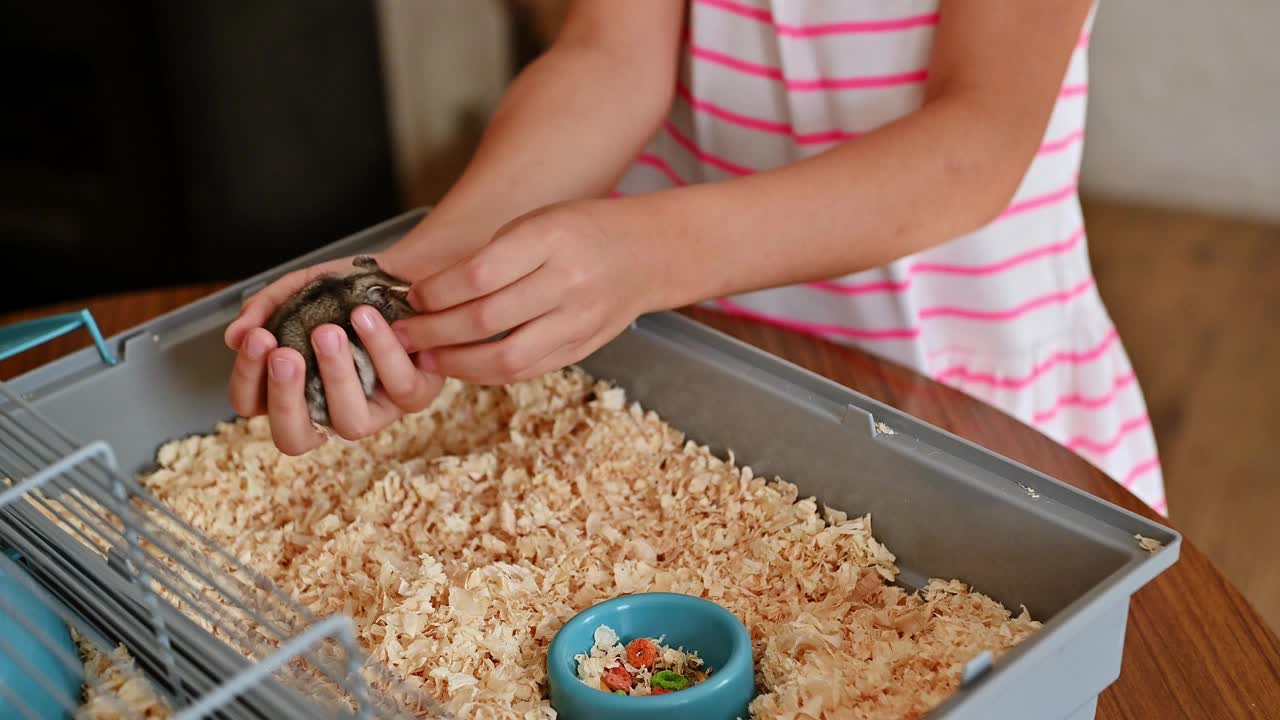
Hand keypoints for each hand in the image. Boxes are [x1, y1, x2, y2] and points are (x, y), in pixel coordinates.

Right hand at [223, 254, 441, 454]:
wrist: (405, 275)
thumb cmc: (348, 291)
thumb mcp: (301, 288)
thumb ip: (266, 307)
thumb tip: (234, 336)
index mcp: (293, 389)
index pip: (250, 404)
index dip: (247, 378)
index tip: (257, 337)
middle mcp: (329, 410)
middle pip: (292, 438)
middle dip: (284, 397)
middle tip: (285, 354)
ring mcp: (373, 411)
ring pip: (350, 423)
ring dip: (335, 376)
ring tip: (327, 331)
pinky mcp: (413, 397)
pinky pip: (399, 386)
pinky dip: (380, 349)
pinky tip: (365, 316)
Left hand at [392, 200, 658, 384]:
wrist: (647, 254)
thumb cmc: (582, 230)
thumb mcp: (537, 222)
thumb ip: (491, 256)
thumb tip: (428, 293)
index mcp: (550, 238)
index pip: (479, 273)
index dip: (436, 291)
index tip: (411, 296)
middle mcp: (567, 282)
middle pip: (486, 318)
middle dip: (434, 331)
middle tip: (403, 333)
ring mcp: (577, 320)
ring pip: (506, 356)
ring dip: (456, 362)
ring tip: (426, 358)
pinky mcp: (581, 347)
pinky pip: (527, 370)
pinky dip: (488, 373)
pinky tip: (463, 366)